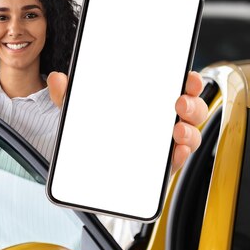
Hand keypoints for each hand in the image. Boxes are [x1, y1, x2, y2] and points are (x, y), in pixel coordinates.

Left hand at [48, 70, 207, 174]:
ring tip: (177, 131)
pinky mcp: (160, 168)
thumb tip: (57, 79)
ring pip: (189, 135)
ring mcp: (163, 145)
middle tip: (179, 103)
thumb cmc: (96, 132)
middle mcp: (162, 122)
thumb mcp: (81, 113)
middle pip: (191, 110)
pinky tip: (175, 152)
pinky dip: (179, 156)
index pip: (177, 87)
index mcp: (150, 102)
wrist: (90, 170)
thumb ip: (69, 96)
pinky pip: (176, 162)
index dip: (190, 81)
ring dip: (189, 132)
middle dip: (193, 104)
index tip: (189, 78)